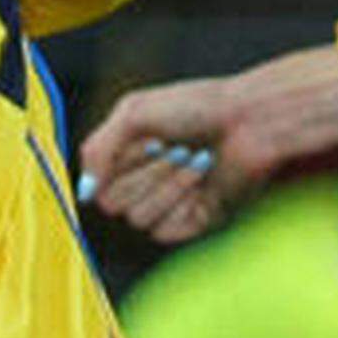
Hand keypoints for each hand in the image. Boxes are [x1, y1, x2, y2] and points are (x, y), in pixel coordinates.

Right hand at [77, 44, 337, 243]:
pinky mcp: (195, 222)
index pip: (97, 184)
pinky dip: (182, 202)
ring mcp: (171, 205)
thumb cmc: (199, 106)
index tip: (146, 139)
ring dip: (168, 184)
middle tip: (178, 145)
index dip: (118, 165)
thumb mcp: (135, 112)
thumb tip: (84, 190)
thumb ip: (97, 148)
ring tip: (197, 157)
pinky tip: (206, 179)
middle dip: (146, 172)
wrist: (252, 119)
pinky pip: (163, 231)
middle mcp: (146, 184)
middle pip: (113, 205)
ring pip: (137, 220)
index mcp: (129, 157)